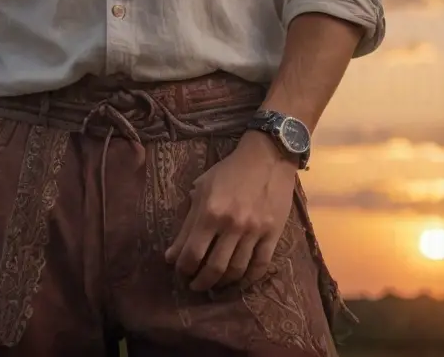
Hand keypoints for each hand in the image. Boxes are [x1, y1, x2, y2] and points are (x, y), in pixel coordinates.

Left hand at [164, 131, 297, 292]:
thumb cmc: (229, 171)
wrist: (267, 157)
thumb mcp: (202, 189)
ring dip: (223, 282)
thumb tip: (171, 255)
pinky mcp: (272, 234)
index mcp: (210, 211)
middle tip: (195, 285)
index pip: (191, 253)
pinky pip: (260, 266)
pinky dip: (249, 278)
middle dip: (200, 282)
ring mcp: (254, 231)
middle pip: (214, 268)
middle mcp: (231, 224)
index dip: (183, 269)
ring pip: (236, 270)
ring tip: (215, 283)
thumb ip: (187, 222)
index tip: (180, 272)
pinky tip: (240, 279)